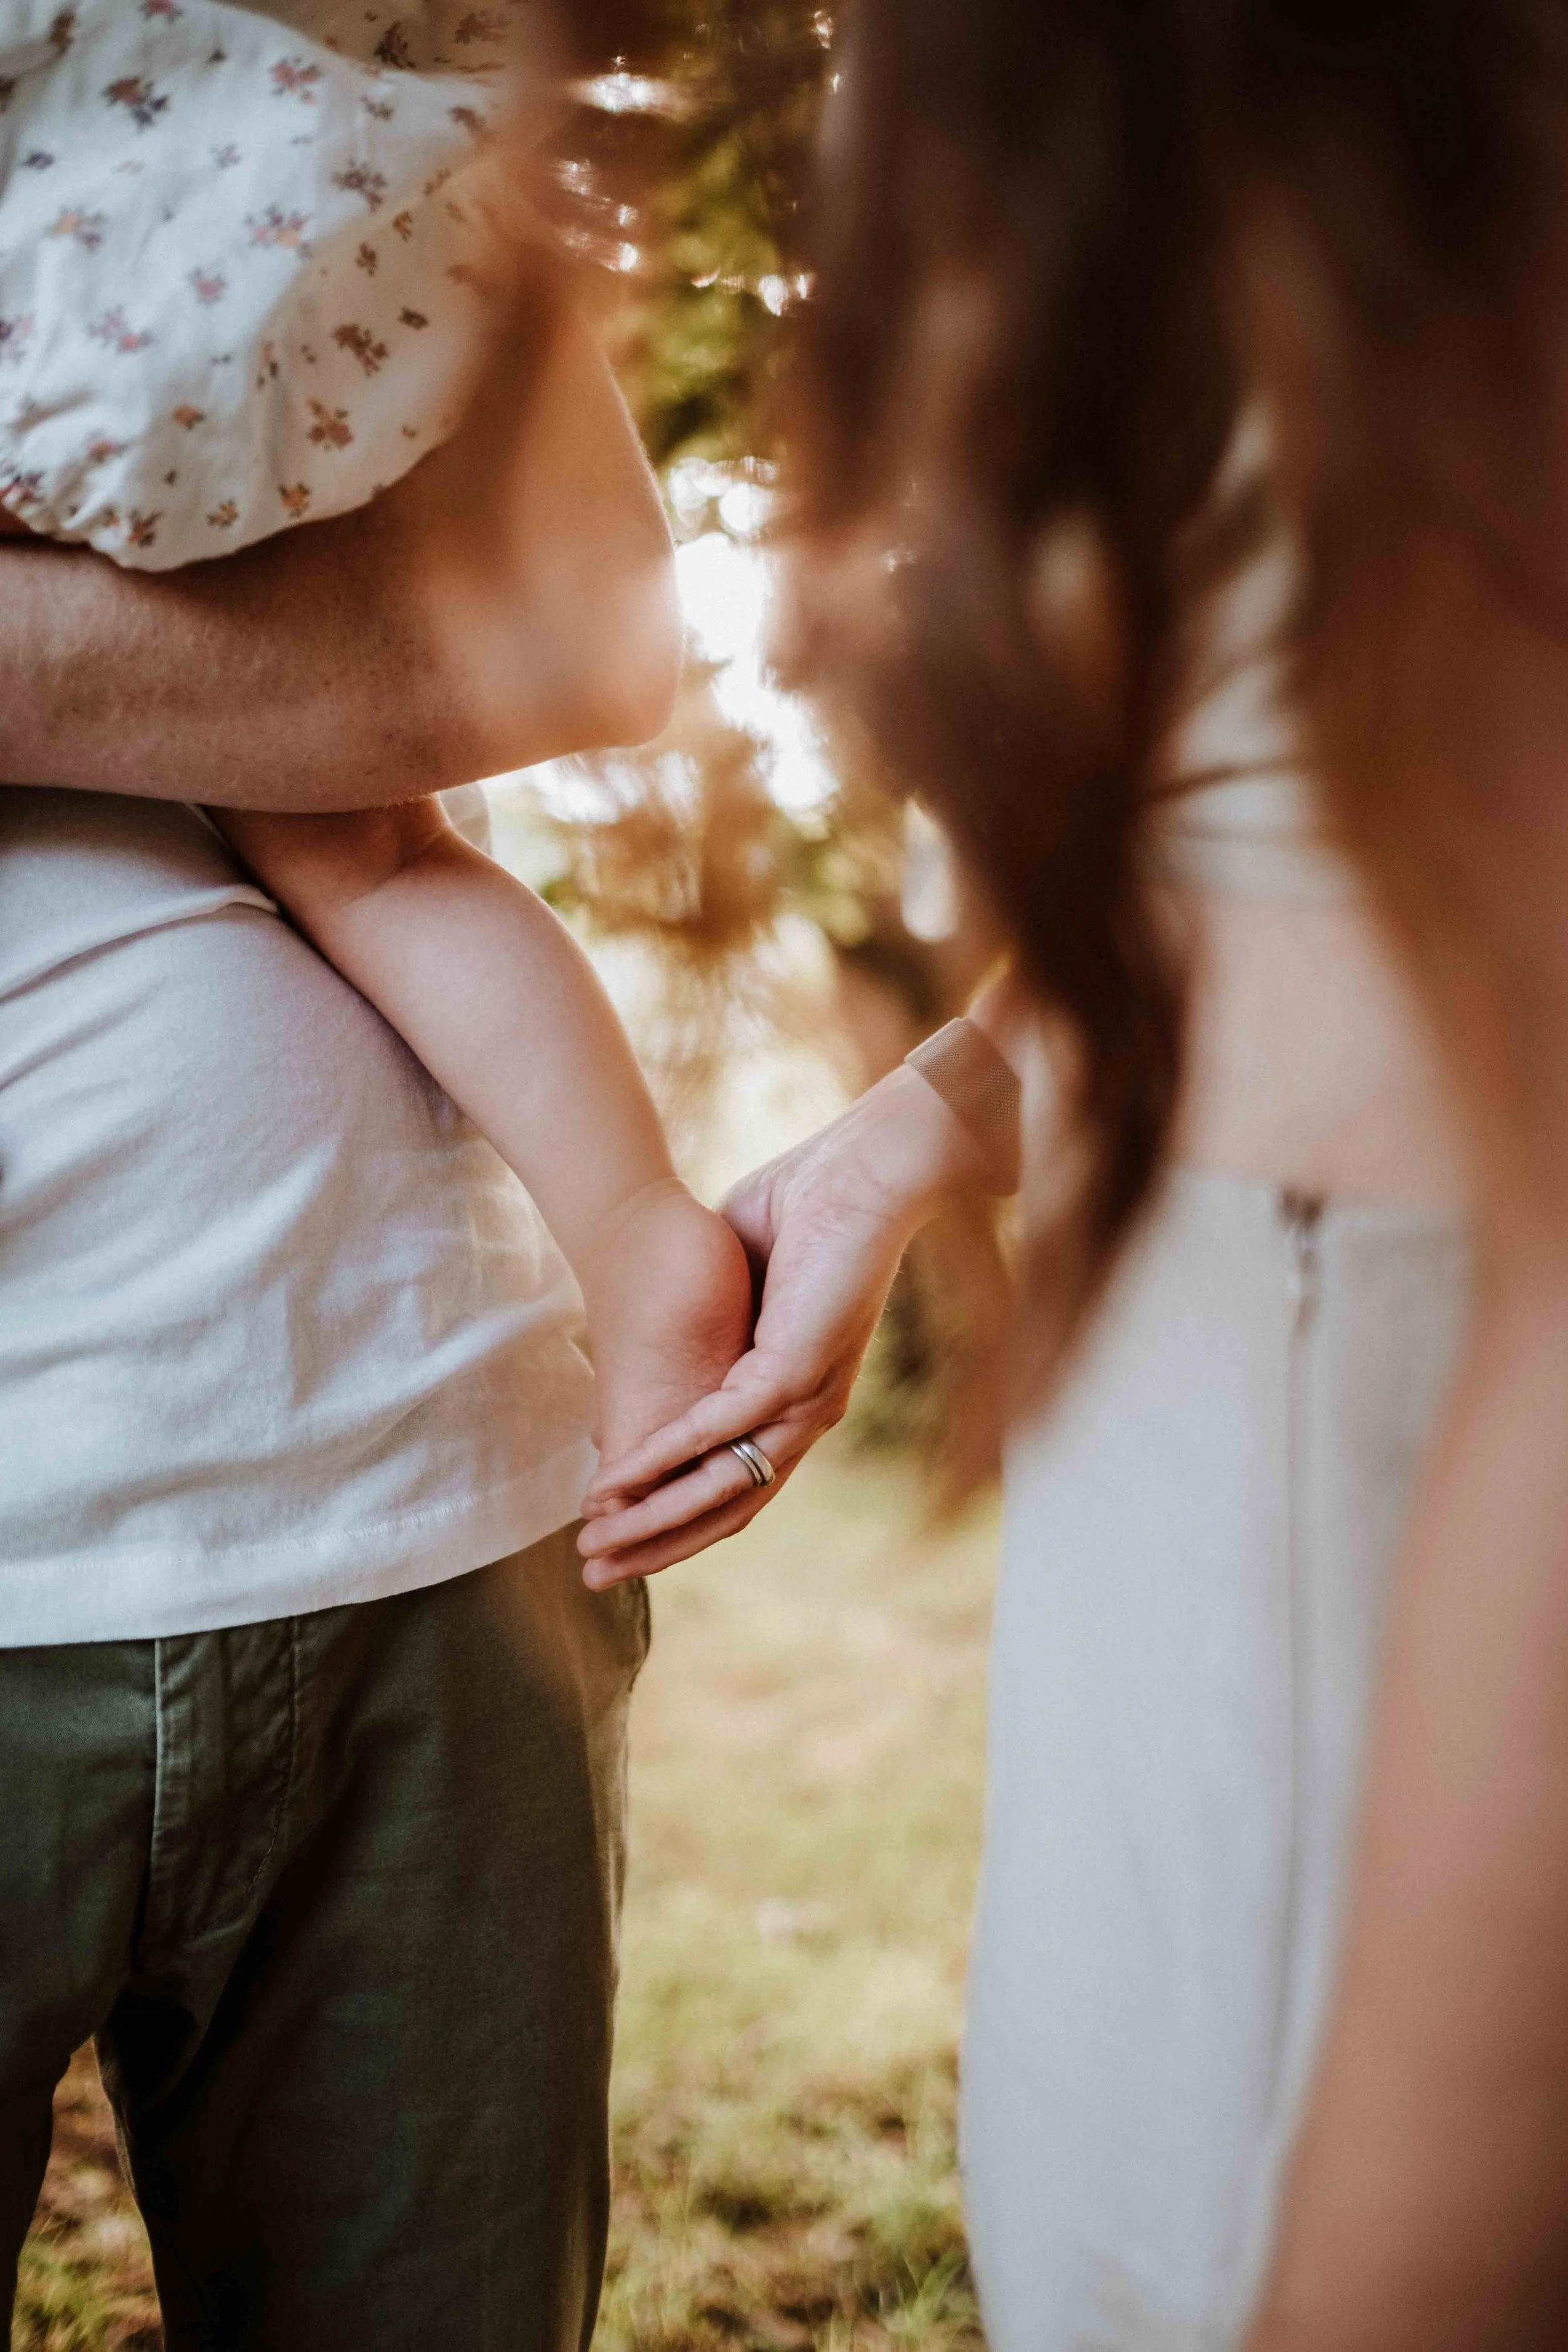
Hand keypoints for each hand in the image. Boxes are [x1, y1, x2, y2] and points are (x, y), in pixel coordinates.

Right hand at [577, 1066, 988, 1583]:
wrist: (865, 1169)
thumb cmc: (806, 1207)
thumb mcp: (739, 1277)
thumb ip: (711, 1325)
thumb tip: (669, 1341)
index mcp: (799, 1396)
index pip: (735, 1483)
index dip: (673, 1516)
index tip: (614, 1536)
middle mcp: (808, 1413)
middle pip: (725, 1507)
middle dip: (653, 1542)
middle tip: (592, 1574)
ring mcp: (806, 1397)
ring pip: (719, 1484)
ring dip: (650, 1517)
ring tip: (594, 1543)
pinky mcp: (795, 1370)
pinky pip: (716, 1432)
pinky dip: (661, 1460)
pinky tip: (616, 1480)